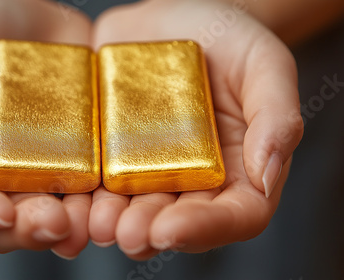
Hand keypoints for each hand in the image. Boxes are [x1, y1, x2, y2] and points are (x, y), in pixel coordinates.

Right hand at [0, 0, 92, 257]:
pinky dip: (103, 201)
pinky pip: (94, 188)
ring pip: (55, 216)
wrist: (21, 16)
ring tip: (89, 219)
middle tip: (54, 220)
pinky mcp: (82, 157)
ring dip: (73, 226)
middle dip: (31, 230)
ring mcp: (43, 170)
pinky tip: (114, 200)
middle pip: (9, 225)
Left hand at [89, 0, 303, 258]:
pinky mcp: (107, 151)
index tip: (173, 229)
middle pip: (173, 220)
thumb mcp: (264, 66)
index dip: (205, 229)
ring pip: (128, 207)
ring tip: (96, 222)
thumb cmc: (228, 40)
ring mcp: (144, 167)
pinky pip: (92, 178)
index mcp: (235, 170)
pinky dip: (80, 194)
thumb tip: (267, 173)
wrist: (174, 19)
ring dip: (110, 221)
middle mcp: (189, 178)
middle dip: (149, 230)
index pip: (233, 215)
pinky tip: (67, 199)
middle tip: (127, 232)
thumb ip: (276, 117)